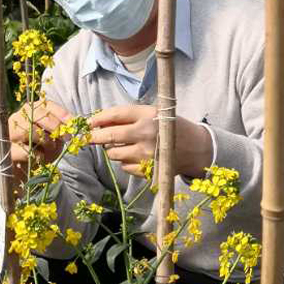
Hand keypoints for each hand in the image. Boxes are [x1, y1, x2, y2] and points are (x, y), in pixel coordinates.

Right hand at [8, 99, 73, 181]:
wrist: (25, 168)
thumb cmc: (42, 148)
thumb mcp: (54, 138)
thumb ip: (61, 132)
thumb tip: (69, 129)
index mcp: (32, 110)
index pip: (47, 105)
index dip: (61, 113)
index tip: (71, 122)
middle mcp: (19, 117)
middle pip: (38, 115)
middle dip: (55, 126)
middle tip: (66, 137)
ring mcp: (10, 133)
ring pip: (30, 130)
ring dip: (47, 141)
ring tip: (52, 148)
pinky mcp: (9, 150)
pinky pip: (26, 150)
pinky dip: (39, 155)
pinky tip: (41, 158)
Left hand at [89, 105, 212, 178]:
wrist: (195, 147)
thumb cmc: (171, 126)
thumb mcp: (152, 113)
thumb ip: (128, 117)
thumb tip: (99, 123)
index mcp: (148, 115)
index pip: (115, 115)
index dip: (97, 118)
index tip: (88, 122)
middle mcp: (146, 134)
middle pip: (109, 136)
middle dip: (94, 137)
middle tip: (88, 138)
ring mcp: (147, 154)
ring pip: (114, 154)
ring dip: (112, 149)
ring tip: (123, 145)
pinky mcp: (148, 170)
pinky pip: (124, 167)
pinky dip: (125, 162)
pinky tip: (136, 156)